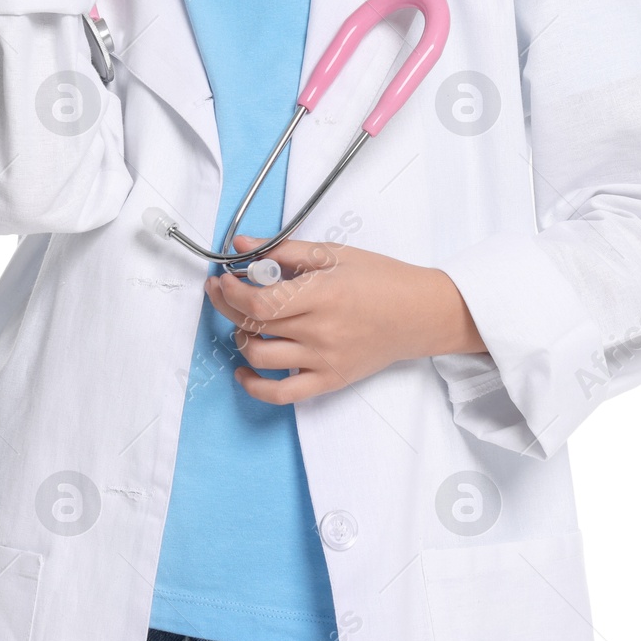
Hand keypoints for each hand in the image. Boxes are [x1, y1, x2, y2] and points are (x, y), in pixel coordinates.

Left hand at [204, 236, 487, 405]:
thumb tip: (241, 245)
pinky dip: (255, 386)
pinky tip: (244, 369)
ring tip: (242, 321)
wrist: (419, 314)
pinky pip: (282, 394)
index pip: (259, 302)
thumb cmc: (380, 278)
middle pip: (254, 326)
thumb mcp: (335, 253)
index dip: (230, 291)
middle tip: (221, 291)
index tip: (222, 278)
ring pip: (261, 356)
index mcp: (322, 294)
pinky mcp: (329, 381)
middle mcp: (320, 330)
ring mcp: (324, 360)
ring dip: (240, 338)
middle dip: (227, 307)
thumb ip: (286, 250)